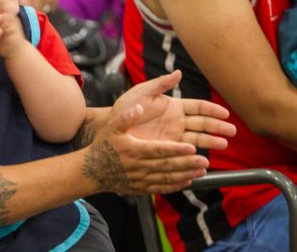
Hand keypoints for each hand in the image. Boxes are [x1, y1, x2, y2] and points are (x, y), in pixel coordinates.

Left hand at [0, 0, 27, 58]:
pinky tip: (3, 14)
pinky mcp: (12, 33)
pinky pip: (9, 25)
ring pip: (7, 12)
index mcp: (5, 14)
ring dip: (3, 4)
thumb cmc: (7, 37)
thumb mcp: (1, 23)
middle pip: (4, 2)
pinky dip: (6, 20)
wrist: (16, 50)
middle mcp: (10, 17)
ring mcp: (12, 24)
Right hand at [82, 103, 208, 194]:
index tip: (192, 148)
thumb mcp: (112, 127)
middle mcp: (138, 166)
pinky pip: (161, 188)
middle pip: (167, 166)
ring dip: (186, 175)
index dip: (176, 150)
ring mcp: (140, 179)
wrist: (92, 170)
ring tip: (201, 171)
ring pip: (167, 178)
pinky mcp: (140, 188)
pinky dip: (175, 186)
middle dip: (187, 164)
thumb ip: (127, 117)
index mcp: (134, 150)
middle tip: (204, 161)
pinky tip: (187, 182)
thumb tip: (139, 108)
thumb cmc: (103, 146)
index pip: (159, 150)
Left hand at [113, 71, 236, 149]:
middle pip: (203, 123)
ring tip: (223, 144)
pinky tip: (205, 158)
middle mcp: (177, 121)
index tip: (225, 114)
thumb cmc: (125, 107)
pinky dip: (196, 155)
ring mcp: (174, 136)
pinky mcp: (168, 149)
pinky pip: (185, 152)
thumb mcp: (141, 92)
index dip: (212, 110)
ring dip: (211, 141)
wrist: (111, 127)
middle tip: (232, 132)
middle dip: (218, 127)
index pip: (199, 107)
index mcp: (174, 106)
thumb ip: (160, 84)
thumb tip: (178, 72)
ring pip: (198, 138)